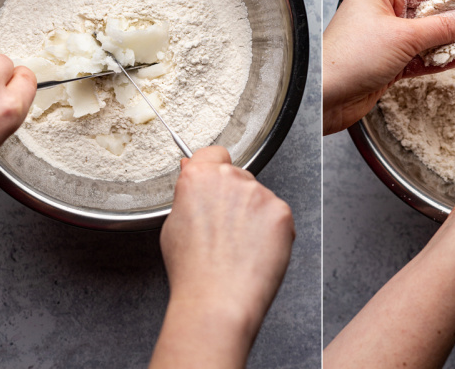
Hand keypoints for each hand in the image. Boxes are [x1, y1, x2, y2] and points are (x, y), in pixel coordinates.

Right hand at [152, 146, 294, 368]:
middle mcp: (231, 178)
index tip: (215, 184)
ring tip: (240, 248)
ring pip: (259, 197)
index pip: (214, 153)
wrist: (218, 301)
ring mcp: (259, 193)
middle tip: (226, 230)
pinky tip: (256, 252)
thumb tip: (192, 174)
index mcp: (199, 176)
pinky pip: (277, 216)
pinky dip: (271, 231)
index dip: (214, 170)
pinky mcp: (281, 211)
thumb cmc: (192, 272)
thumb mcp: (173, 226)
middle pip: (238, 177)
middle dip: (235, 197)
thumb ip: (188, 195)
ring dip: (254, 215)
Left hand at [323, 0, 454, 134]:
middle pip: (434, 13)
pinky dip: (445, 57)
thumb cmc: (349, 58)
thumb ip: (442, 28)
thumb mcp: (402, 37)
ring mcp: (387, 39)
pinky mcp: (389, 64)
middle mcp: (383, 11)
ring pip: (432, 37)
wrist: (323, 97)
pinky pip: (423, 57)